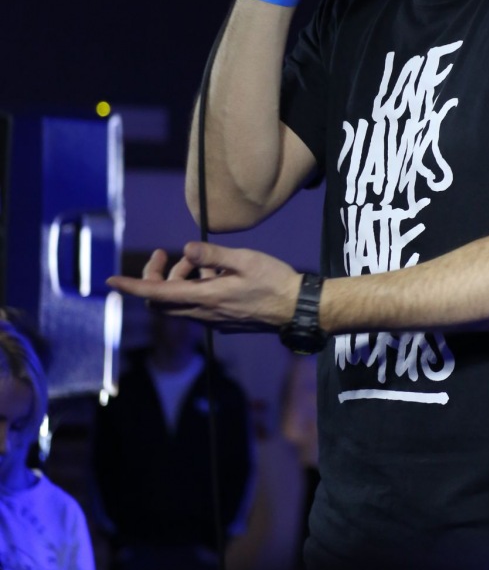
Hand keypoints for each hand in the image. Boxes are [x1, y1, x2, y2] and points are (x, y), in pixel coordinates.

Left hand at [106, 244, 302, 331]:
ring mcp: (211, 320)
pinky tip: (214, 273)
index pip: (156, 295)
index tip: (110, 281)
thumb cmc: (275, 282)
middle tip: (163, 254)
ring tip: (199, 260)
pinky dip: (192, 287)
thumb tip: (185, 249)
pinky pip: (194, 305)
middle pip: (159, 301)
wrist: (297, 309)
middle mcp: (203, 313)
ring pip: (176, 303)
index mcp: (205, 298)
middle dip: (153, 277)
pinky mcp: (221, 320)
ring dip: (177, 280)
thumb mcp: (245, 260)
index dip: (131, 287)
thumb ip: (213, 255)